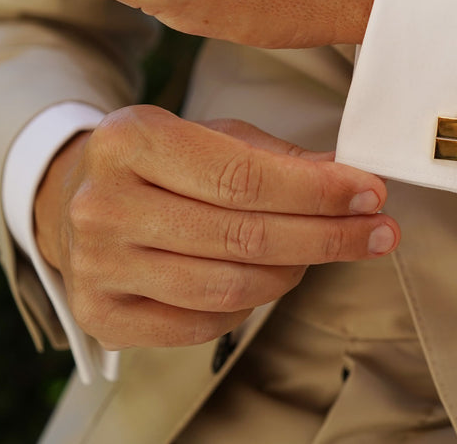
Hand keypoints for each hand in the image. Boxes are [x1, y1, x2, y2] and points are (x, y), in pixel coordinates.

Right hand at [34, 105, 397, 348]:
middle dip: (327, 236)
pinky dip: (250, 305)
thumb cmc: (161, 163)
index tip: (371, 194)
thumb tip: (348, 180)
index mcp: (131, 140)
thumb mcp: (213, 135)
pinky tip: (271, 278)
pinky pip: (204, 322)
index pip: (243, 177)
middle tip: (379, 232)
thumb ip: (279, 158)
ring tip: (324, 251)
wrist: (77, 198)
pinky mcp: (102, 314)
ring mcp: (98, 264)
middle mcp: (105, 204)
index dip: (317, 192)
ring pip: (229, 287)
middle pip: (242, 236)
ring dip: (295, 271)